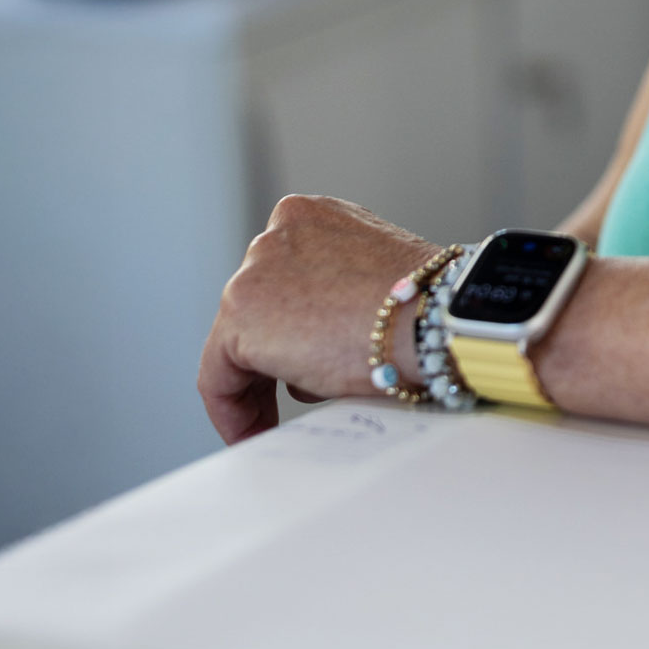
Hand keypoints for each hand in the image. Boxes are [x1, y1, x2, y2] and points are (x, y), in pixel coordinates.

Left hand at [198, 195, 438, 444]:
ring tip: (279, 419)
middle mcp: (277, 232)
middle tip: (279, 402)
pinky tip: (253, 432)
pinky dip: (231, 408)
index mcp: (313, 216)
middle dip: (271, 356)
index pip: (282, 278)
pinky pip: (218, 375)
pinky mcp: (239, 314)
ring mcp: (254, 269)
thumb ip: (335, 288)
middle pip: (258, 309)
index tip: (293, 364)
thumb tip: (317, 337)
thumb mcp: (371, 277)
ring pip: (240, 341)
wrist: (430, 315)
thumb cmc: (421, 307)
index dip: (286, 328)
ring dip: (261, 381)